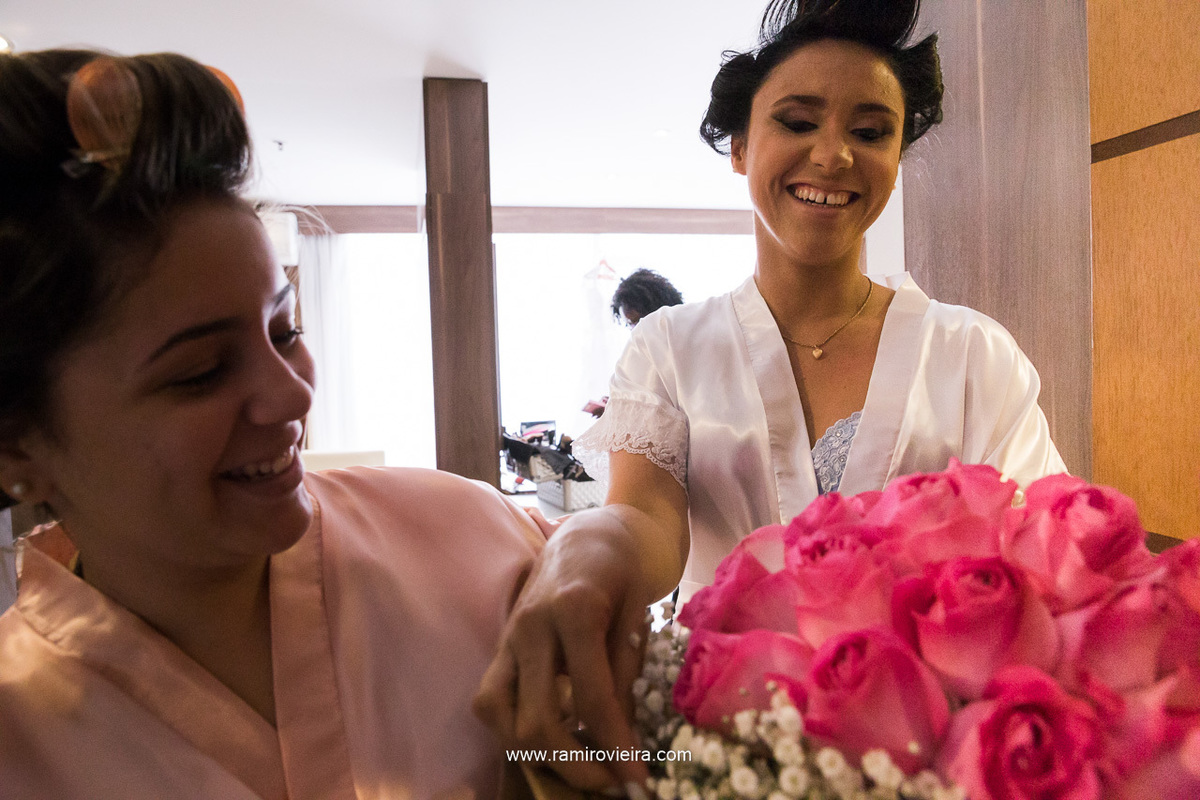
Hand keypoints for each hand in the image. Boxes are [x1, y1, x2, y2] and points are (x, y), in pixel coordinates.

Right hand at [475, 511, 653, 794]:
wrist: (590, 533)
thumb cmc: (621, 571)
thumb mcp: (637, 615)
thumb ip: (624, 672)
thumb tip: (621, 737)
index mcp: (574, 611)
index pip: (591, 699)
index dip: (615, 747)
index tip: (637, 780)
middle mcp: (531, 626)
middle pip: (537, 718)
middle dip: (574, 765)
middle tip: (610, 783)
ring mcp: (508, 636)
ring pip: (499, 715)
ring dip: (536, 755)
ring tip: (578, 767)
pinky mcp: (499, 646)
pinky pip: (490, 700)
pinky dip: (513, 731)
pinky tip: (548, 741)